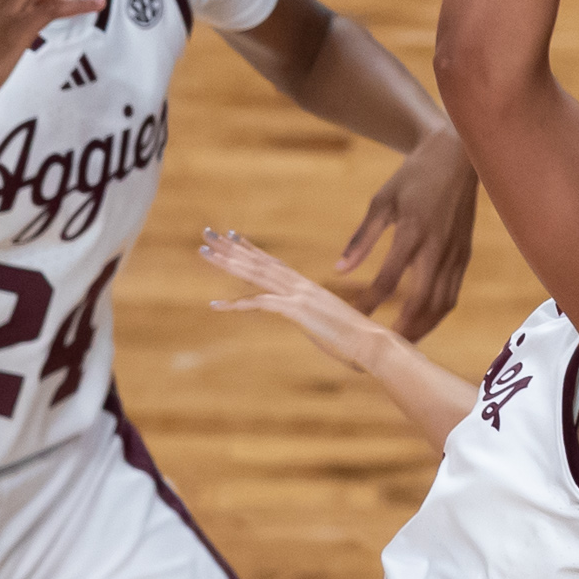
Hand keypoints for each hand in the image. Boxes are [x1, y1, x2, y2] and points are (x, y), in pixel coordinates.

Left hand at [202, 228, 389, 371]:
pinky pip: (260, 303)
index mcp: (308, 288)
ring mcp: (299, 295)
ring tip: (203, 251)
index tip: (233, 236)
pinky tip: (215, 305)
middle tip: (207, 234)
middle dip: (231, 248)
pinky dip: (236, 304)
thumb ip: (319, 321)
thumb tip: (319, 325)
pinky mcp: (297, 310)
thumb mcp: (331, 326)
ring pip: (256, 273)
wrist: (375, 344)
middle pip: (259, 261)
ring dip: (227, 262)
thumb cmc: (359, 341)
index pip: (274, 262)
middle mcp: (301, 285)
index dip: (251, 249)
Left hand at [333, 126, 477, 339]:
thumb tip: (339, 270)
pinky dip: (437, 312)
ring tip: (404, 344)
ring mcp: (456, 253)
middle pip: (422, 301)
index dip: (370, 303)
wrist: (457, 156)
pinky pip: (453, 293)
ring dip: (423, 327)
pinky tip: (423, 321)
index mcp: (413, 230)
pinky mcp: (465, 254)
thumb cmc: (413, 176)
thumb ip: (362, 238)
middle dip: (403, 328)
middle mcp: (437, 246)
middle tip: (384, 348)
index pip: (389, 278)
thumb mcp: (382, 201)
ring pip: (442, 303)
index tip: (354, 320)